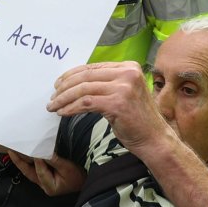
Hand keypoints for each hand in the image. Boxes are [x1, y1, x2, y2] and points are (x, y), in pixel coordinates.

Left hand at [8, 151, 85, 196]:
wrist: (85, 181)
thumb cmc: (78, 176)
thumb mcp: (68, 168)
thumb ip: (54, 161)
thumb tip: (42, 152)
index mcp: (49, 186)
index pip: (40, 171)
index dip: (36, 159)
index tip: (32, 148)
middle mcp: (43, 186)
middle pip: (28, 173)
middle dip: (19, 162)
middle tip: (11, 150)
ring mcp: (43, 183)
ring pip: (29, 171)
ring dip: (22, 161)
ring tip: (14, 151)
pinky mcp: (44, 178)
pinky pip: (33, 169)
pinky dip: (29, 162)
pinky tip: (24, 154)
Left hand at [47, 61, 172, 157]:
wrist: (154, 139)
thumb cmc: (138, 119)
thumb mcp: (124, 93)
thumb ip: (107, 83)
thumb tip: (77, 81)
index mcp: (129, 68)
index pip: (93, 67)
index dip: (72, 75)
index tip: (58, 84)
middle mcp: (128, 74)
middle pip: (86, 76)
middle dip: (65, 87)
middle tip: (53, 97)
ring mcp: (123, 88)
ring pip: (83, 89)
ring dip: (64, 99)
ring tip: (54, 106)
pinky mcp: (117, 104)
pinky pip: (86, 103)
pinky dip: (71, 108)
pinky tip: (63, 113)